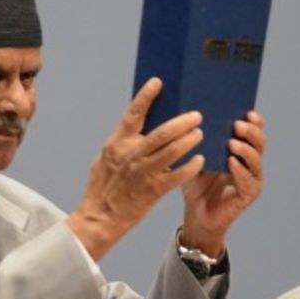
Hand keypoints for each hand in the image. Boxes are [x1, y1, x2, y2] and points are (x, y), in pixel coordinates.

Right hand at [67, 78, 204, 260]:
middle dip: (182, 122)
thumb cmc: (104, 186)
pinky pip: (177, 175)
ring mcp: (143, 172)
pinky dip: (190, 166)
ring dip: (189, 140)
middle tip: (197, 115)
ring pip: (172, 151)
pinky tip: (200, 160)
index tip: (158, 82)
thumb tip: (141, 123)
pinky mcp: (153, 190)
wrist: (99, 217)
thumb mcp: (107, 157)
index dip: (146, 97)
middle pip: (162, 132)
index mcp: (117, 143)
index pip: (133, 114)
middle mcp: (131, 155)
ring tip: (200, 133)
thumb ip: (124, 141)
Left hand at [179, 111, 265, 257]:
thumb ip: (197, 142)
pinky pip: (249, 181)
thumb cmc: (196, 184)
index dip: (255, 121)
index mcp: (240, 150)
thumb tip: (190, 117)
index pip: (253, 131)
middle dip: (251, 132)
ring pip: (256, 160)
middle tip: (237, 125)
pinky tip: (231, 163)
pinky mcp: (248, 195)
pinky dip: (240, 171)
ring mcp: (252, 179)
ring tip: (232, 143)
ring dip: (246, 150)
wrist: (196, 212)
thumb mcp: (194, 158)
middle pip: (259, 142)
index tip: (247, 112)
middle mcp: (250, 163)